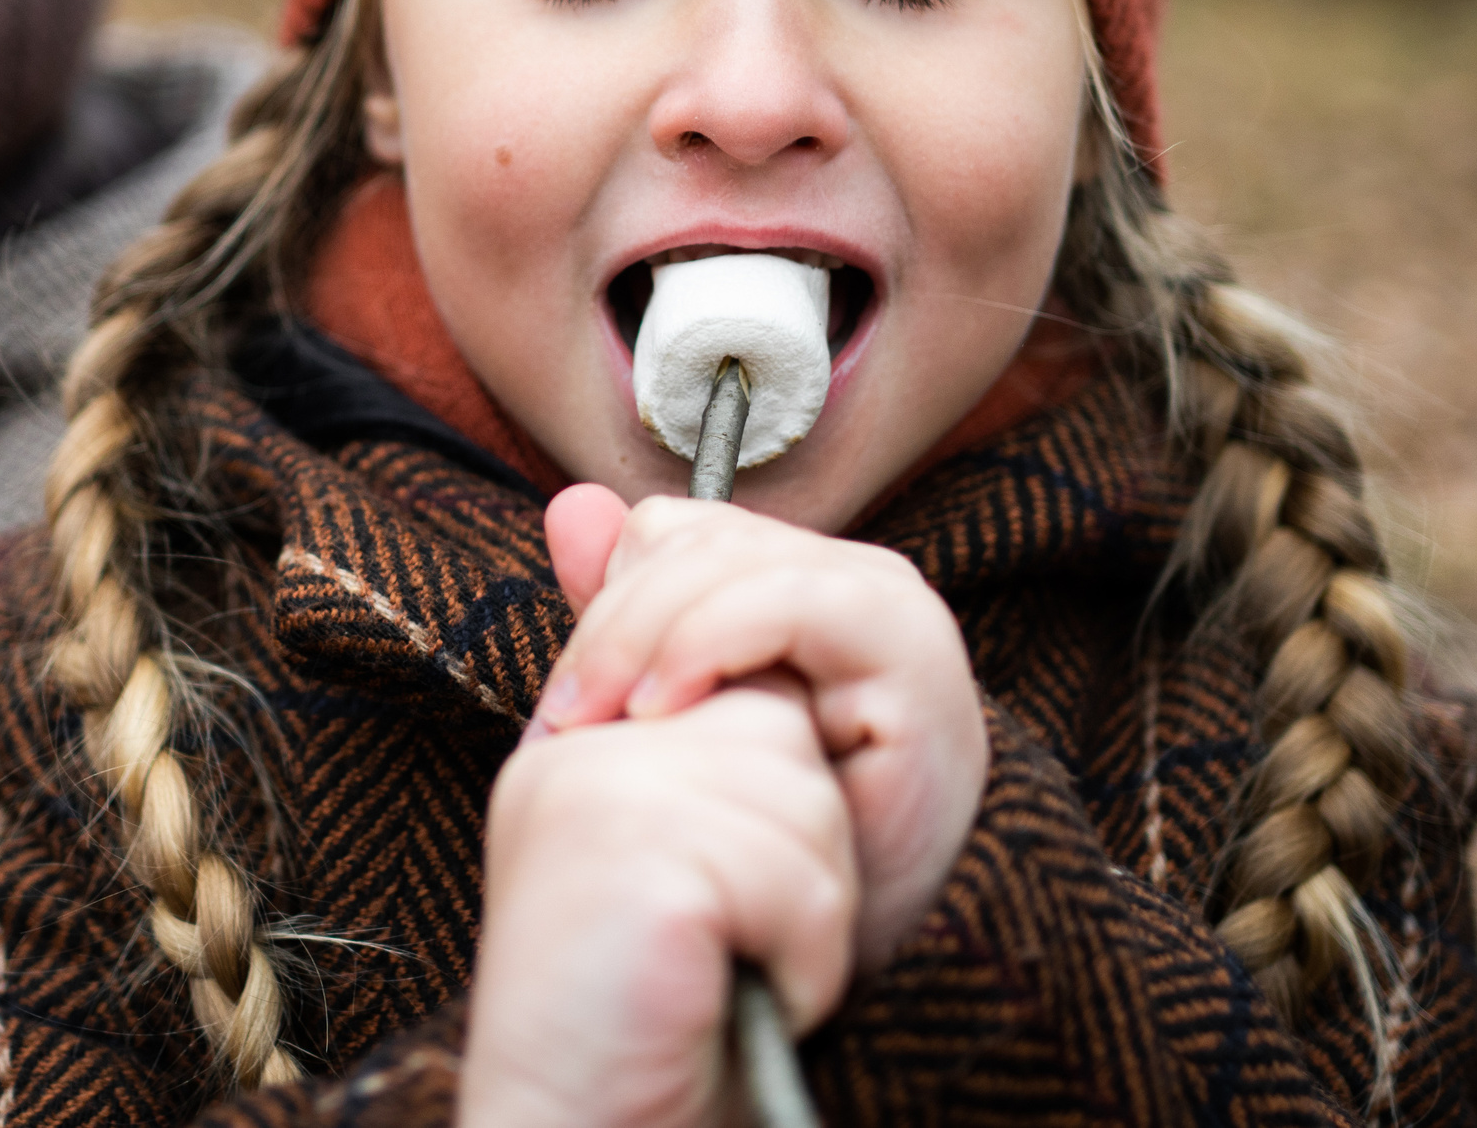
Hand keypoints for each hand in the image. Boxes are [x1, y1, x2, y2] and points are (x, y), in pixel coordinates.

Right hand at [460, 678, 855, 1127]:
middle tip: (731, 940)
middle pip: (780, 728)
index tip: (730, 898)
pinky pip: (798, 877)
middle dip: (802, 849)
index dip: (780, 794)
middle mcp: (570, 751)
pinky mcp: (632, 856)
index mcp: (575, 745)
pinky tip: (729, 996)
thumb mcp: (686, 867)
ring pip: (806, 797)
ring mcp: (590, 793)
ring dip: (807, 913)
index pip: (741, 689)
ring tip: (726, 970)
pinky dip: (803, 960)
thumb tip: (800, 689)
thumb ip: (715, 769)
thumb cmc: (653, 1026)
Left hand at [535, 485, 988, 967]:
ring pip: (730, 558)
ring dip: (642, 635)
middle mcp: (853, 580)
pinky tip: (660, 711)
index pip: (676, 531)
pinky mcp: (914, 652)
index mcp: (795, 586)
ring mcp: (891, 607)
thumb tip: (569, 508)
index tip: (563, 701)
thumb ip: (629, 617)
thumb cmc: (764, 858)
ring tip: (597, 722)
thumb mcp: (676, 726)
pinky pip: (788, 600)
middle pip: (697, 538)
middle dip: (613, 622)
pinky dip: (706, 641)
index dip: (609, 598)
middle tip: (562, 720)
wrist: (835, 969)